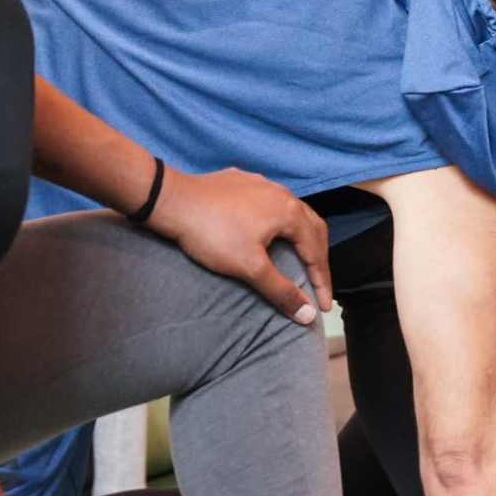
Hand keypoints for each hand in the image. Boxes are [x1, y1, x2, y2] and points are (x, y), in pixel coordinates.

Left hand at [149, 167, 333, 321]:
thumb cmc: (213, 234)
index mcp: (289, 212)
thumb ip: (281, 291)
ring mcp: (260, 184)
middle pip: (311, 226)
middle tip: (318, 281)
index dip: (322, 281)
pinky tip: (267, 230)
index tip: (324, 306)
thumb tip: (308, 314)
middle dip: (318, 255)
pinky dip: (277, 222)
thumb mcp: (249, 267)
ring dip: (299, 236)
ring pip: (291, 211)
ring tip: (298, 257)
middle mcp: (281, 193)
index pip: (316, 251)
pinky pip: (269, 202)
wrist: (172, 200)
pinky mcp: (240, 181)